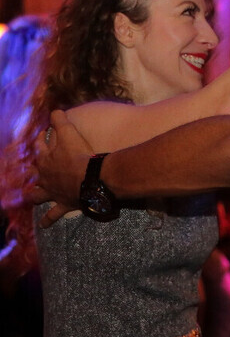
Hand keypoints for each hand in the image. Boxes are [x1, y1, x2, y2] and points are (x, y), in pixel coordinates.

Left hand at [30, 109, 92, 226]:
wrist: (91, 179)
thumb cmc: (80, 155)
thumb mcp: (69, 133)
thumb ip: (60, 120)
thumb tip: (54, 110)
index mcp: (46, 159)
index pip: (39, 147)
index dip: (40, 140)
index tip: (44, 135)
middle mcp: (46, 177)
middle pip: (34, 173)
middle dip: (33, 171)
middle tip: (34, 169)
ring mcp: (53, 192)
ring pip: (38, 195)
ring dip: (34, 195)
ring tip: (31, 196)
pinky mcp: (63, 204)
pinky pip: (53, 214)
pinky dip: (48, 220)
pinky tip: (44, 225)